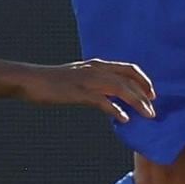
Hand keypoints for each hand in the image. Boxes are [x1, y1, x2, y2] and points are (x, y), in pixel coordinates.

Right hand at [19, 59, 157, 123]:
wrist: (31, 80)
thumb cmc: (53, 81)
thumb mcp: (78, 76)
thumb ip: (95, 82)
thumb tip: (110, 96)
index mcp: (97, 64)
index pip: (128, 68)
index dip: (143, 80)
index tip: (152, 94)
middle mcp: (96, 69)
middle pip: (129, 79)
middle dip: (145, 94)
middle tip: (153, 109)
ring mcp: (88, 80)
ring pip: (121, 89)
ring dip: (137, 102)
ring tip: (147, 115)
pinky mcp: (79, 93)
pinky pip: (103, 101)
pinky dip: (116, 110)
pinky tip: (124, 119)